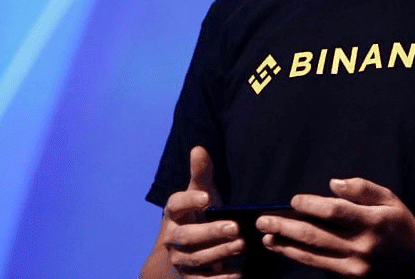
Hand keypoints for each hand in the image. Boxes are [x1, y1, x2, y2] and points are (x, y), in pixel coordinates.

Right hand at [157, 147, 244, 277]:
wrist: (186, 248)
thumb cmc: (198, 213)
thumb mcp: (200, 192)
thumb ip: (201, 173)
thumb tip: (199, 148)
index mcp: (174, 213)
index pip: (176, 204)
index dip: (189, 200)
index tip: (206, 197)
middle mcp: (172, 237)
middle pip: (187, 237)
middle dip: (211, 233)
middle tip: (235, 227)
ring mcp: (180, 259)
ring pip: (197, 258)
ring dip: (220, 252)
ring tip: (242, 244)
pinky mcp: (190, 277)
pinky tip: (237, 273)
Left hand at [255, 178, 414, 277]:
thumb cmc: (399, 225)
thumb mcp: (389, 199)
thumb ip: (362, 188)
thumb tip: (333, 184)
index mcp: (374, 222)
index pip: (335, 212)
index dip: (311, 205)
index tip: (294, 200)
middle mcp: (363, 246)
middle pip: (316, 236)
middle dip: (286, 227)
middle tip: (263, 220)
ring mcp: (355, 267)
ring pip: (313, 256)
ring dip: (286, 246)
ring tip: (266, 237)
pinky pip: (320, 267)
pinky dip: (300, 257)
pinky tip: (285, 248)